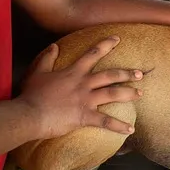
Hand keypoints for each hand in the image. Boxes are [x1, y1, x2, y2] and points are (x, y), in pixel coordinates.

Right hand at [20, 36, 142, 138]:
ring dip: (128, 93)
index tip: (118, 39)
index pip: (92, 54)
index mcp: (73, 72)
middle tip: (140, 73)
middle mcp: (83, 84)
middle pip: (110, 75)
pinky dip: (119, 126)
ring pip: (113, 93)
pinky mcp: (84, 116)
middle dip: (127, 73)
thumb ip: (47, 58)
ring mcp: (85, 100)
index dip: (106, 45)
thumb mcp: (38, 72)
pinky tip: (130, 130)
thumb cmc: (31, 94)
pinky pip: (105, 121)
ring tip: (140, 94)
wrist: (28, 114)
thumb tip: (54, 45)